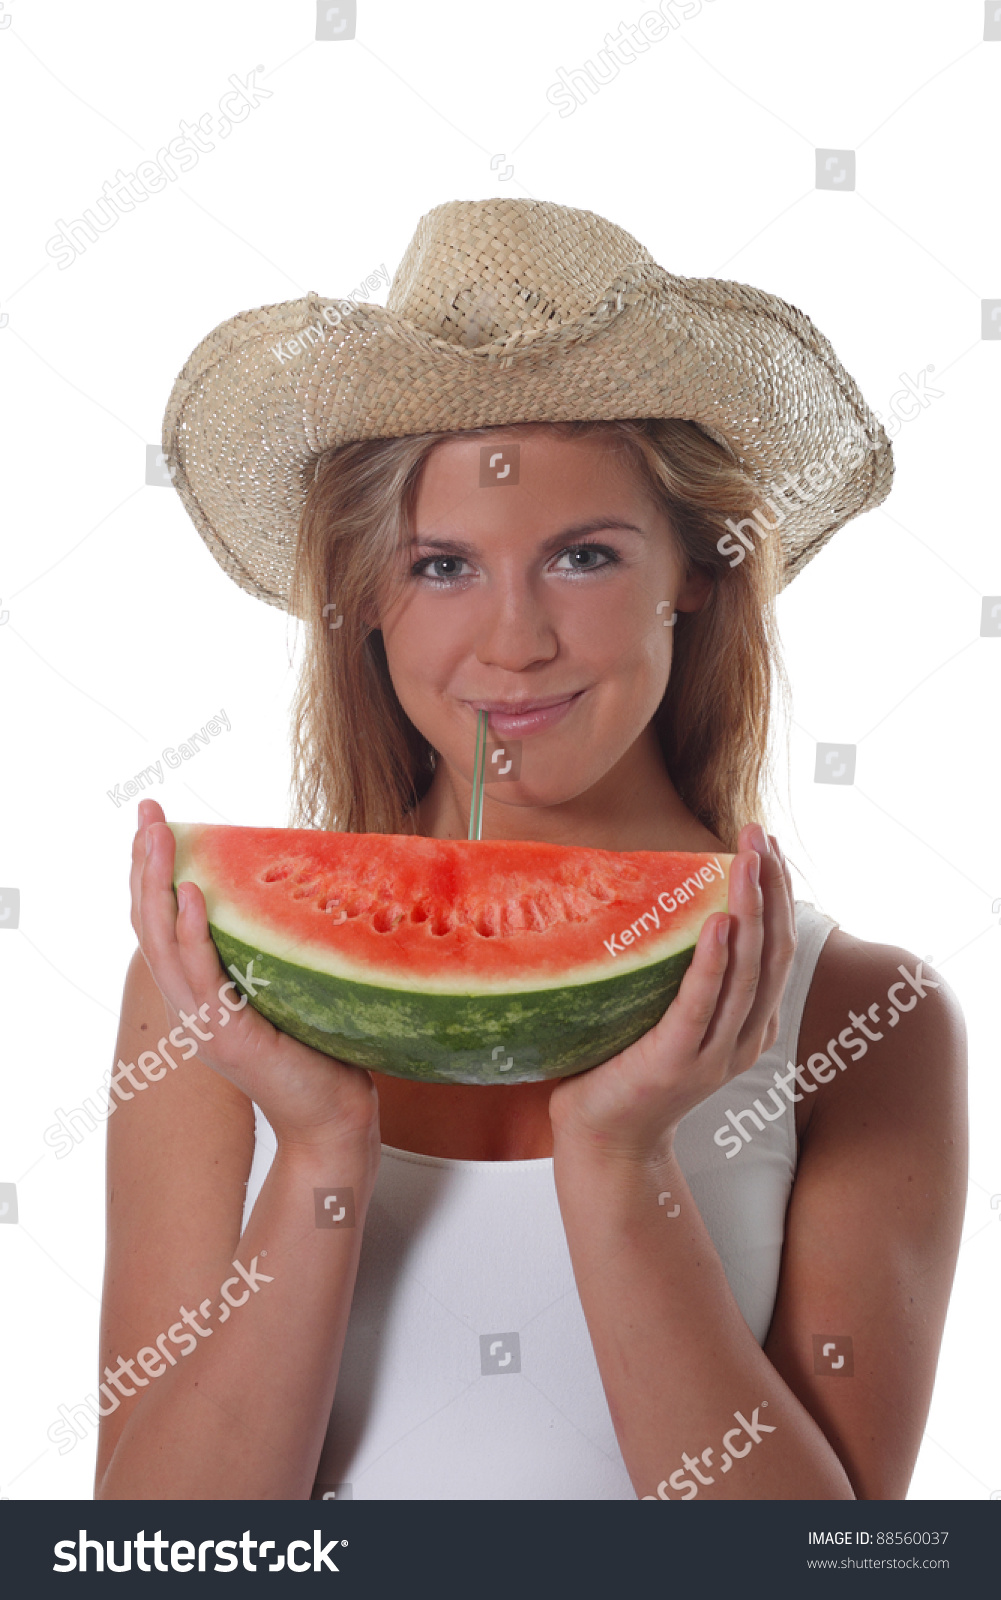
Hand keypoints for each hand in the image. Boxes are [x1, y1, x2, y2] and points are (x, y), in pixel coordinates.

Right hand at [131, 800, 379, 1151]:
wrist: (334, 1118)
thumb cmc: (319, 1052)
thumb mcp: (284, 987)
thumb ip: (268, 947)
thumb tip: (283, 886)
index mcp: (197, 994)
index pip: (159, 923)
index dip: (149, 872)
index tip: (150, 822)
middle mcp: (189, 1007)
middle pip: (148, 925)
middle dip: (144, 864)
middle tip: (147, 812)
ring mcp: (203, 1024)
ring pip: (162, 944)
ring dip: (158, 884)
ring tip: (159, 837)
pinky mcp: (228, 1037)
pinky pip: (202, 977)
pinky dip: (191, 933)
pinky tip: (191, 895)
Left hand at [548, 825, 796, 1162]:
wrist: (604, 1140)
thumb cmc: (629, 1067)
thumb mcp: (672, 1015)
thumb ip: (688, 973)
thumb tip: (677, 902)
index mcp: (750, 1025)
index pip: (778, 948)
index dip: (780, 896)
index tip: (771, 846)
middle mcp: (743, 1038)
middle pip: (772, 952)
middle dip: (772, 888)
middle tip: (761, 835)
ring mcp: (714, 1052)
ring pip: (746, 971)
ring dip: (750, 909)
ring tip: (748, 860)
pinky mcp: (677, 1061)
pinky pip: (702, 1004)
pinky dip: (714, 962)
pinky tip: (719, 922)